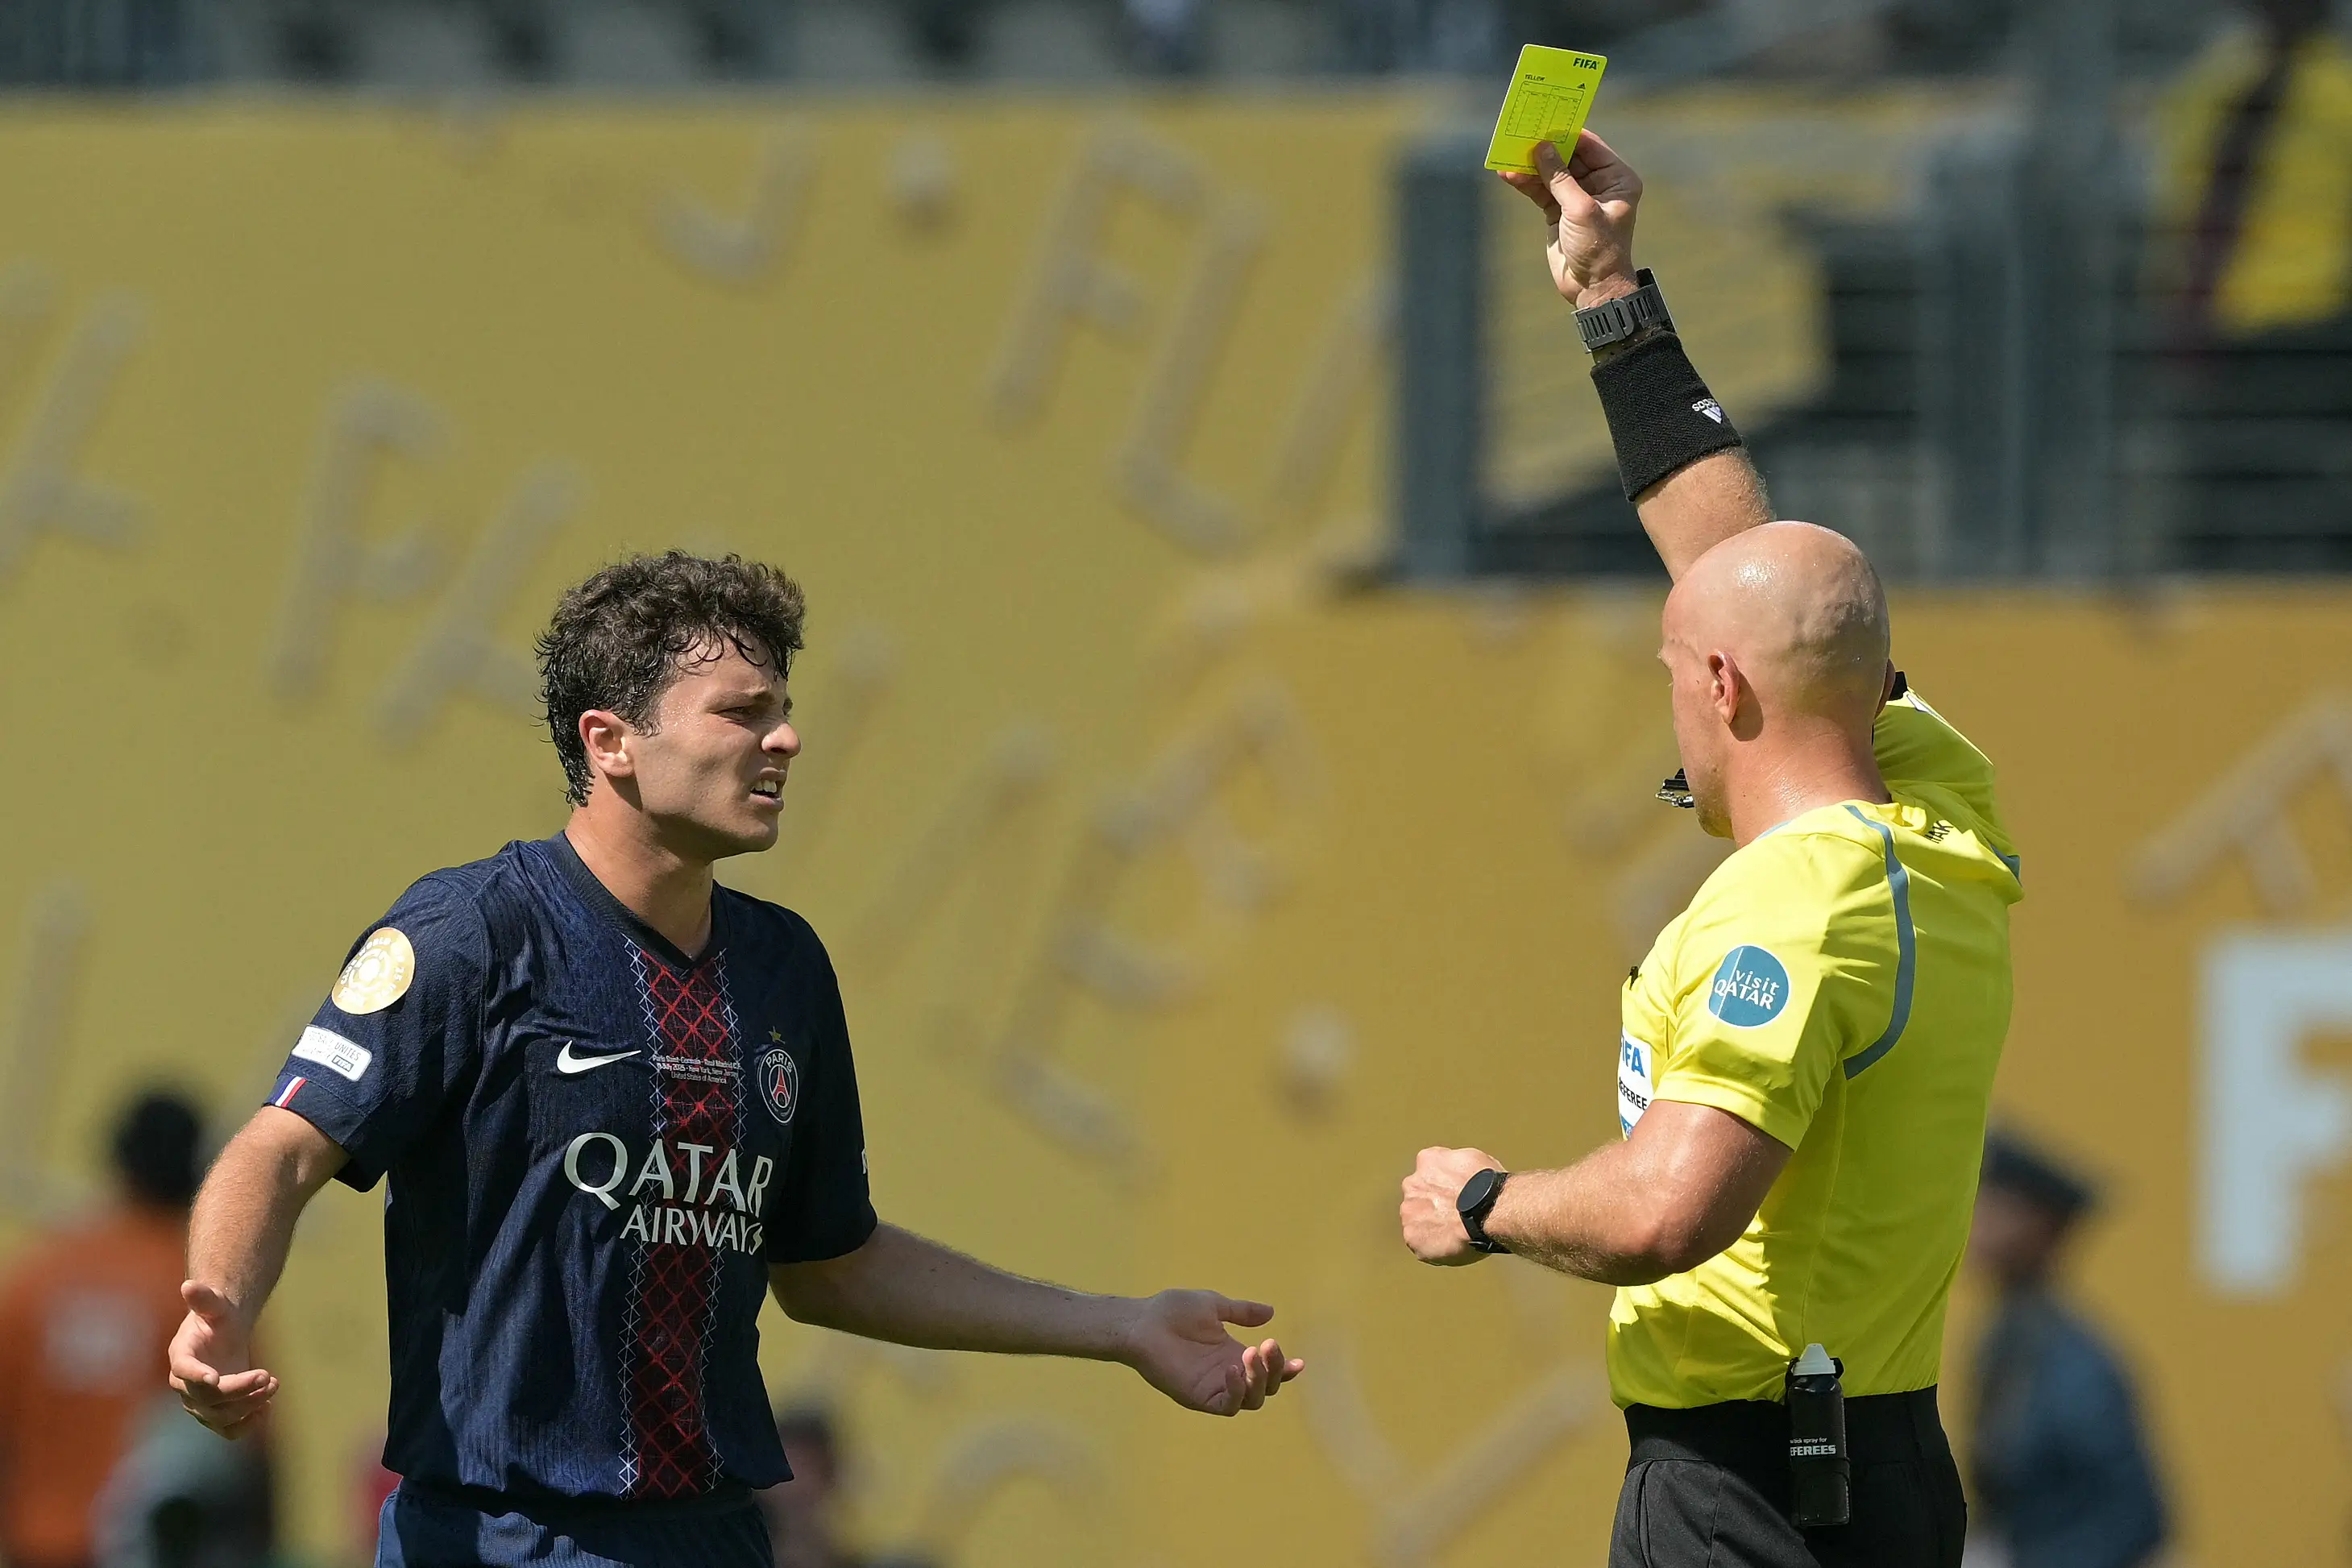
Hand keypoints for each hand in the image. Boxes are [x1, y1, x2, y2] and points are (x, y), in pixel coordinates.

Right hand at [168, 1281, 276, 1438]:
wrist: (223, 1335)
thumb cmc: (216, 1318)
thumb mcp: (215, 1305)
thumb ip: (204, 1299)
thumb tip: (189, 1284)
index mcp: (181, 1357)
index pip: (184, 1372)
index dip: (197, 1376)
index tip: (215, 1378)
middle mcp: (186, 1385)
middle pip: (207, 1398)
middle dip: (238, 1390)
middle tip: (267, 1375)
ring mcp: (200, 1402)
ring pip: (220, 1416)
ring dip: (248, 1405)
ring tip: (273, 1384)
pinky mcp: (217, 1413)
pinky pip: (228, 1430)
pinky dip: (248, 1424)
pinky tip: (267, 1408)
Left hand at [1123, 1290, 1304, 1415]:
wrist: (1143, 1321)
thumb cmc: (1173, 1311)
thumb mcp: (1214, 1306)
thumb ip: (1241, 1312)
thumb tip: (1270, 1312)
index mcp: (1233, 1355)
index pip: (1266, 1370)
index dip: (1284, 1369)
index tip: (1299, 1362)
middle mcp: (1228, 1374)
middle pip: (1265, 1387)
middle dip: (1274, 1370)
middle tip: (1268, 1346)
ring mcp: (1215, 1388)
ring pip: (1251, 1400)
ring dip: (1258, 1380)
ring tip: (1251, 1355)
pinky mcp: (1199, 1397)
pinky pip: (1226, 1405)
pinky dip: (1236, 1392)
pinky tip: (1233, 1370)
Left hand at [1400, 1145, 1503, 1265]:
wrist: (1488, 1213)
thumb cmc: (1490, 1187)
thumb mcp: (1475, 1160)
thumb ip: (1457, 1167)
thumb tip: (1461, 1176)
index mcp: (1428, 1160)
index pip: (1429, 1172)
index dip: (1443, 1186)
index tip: (1455, 1196)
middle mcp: (1411, 1184)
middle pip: (1419, 1197)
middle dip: (1433, 1207)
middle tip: (1454, 1218)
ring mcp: (1409, 1212)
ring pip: (1417, 1222)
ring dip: (1431, 1227)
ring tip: (1454, 1235)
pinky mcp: (1411, 1237)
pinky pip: (1420, 1244)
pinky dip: (1432, 1248)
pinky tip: (1450, 1246)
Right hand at [1498, 131, 1641, 310]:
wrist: (1592, 288)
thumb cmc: (1598, 248)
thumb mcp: (1580, 209)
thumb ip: (1559, 177)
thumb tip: (1542, 147)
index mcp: (1617, 178)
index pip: (1590, 146)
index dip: (1568, 133)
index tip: (1545, 120)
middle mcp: (1599, 184)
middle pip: (1568, 157)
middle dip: (1545, 148)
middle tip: (1522, 133)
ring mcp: (1577, 197)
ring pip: (1551, 173)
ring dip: (1530, 166)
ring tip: (1509, 155)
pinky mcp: (1559, 211)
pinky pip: (1541, 191)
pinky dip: (1526, 184)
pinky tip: (1508, 175)